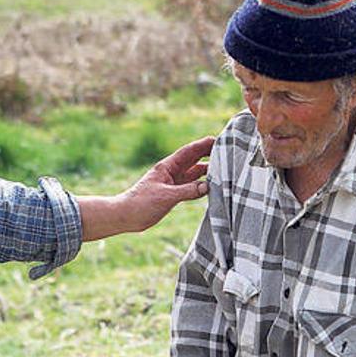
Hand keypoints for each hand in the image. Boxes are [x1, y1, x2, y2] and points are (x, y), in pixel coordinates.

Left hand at [77, 136, 214, 239]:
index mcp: (168, 166)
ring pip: (195, 173)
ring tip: (226, 168)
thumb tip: (208, 186)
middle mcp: (172, 172)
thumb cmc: (140, 203)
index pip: (190, 151)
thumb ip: (187, 191)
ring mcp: (174, 182)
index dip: (204, 144)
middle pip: (195, 159)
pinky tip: (214, 186)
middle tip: (229, 151)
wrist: (126, 216)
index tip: (220, 139)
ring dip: (209, 171)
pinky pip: (193, 186)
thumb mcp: (166, 196)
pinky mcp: (174, 194)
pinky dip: (203, 185)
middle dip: (210, 154)